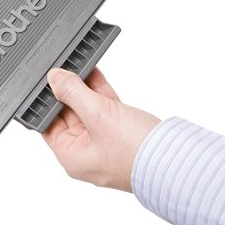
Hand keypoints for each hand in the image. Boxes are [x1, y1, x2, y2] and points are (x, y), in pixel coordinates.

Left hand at [42, 67, 160, 191]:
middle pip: (68, 114)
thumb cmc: (137, 152)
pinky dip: (100, 91)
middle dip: (66, 90)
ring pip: (88, 109)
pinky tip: (95, 72)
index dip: (46, 101)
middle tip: (63, 67)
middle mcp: (86, 153)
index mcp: (72, 157)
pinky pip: (106, 109)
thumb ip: (73, 93)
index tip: (46, 79)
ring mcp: (105, 143)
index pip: (48, 125)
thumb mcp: (98, 115)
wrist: (178, 160)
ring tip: (77, 64)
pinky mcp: (123, 134)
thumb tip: (54, 78)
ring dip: (83, 87)